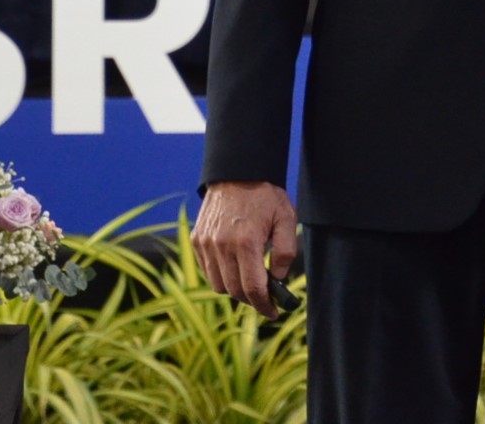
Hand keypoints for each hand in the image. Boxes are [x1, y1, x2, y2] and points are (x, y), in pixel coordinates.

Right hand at [192, 180, 297, 316]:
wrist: (237, 172)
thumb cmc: (265, 195)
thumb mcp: (286, 219)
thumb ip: (286, 252)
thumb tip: (278, 278)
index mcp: (246, 242)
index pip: (252, 289)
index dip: (264, 306)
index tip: (272, 312)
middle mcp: (222, 246)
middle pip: (234, 291)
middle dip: (251, 299)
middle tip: (265, 297)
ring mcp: (206, 243)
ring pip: (218, 284)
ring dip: (235, 289)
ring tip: (249, 280)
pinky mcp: (197, 240)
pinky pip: (207, 270)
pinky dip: (220, 275)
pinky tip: (234, 266)